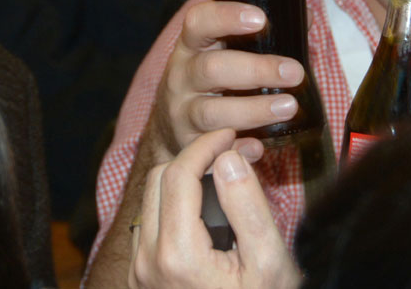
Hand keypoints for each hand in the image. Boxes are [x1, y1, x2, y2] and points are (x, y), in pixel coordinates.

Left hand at [129, 129, 300, 288]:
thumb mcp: (269, 262)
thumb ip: (248, 206)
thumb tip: (228, 158)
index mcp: (177, 255)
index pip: (178, 173)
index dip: (206, 145)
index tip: (232, 135)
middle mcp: (147, 261)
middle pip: (158, 179)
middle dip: (194, 159)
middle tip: (232, 154)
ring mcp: (141, 272)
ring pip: (151, 199)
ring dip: (183, 180)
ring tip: (224, 181)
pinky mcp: (142, 277)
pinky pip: (151, 224)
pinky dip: (174, 205)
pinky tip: (208, 210)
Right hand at [154, 0, 306, 155]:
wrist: (170, 126)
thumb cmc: (207, 79)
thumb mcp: (221, 51)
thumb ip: (257, 35)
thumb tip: (306, 20)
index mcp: (190, 46)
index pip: (199, 22)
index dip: (226, 17)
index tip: (259, 19)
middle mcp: (181, 77)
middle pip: (212, 69)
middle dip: (256, 70)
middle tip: (294, 73)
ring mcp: (182, 113)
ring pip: (212, 112)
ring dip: (254, 110)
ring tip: (289, 107)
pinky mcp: (189, 145)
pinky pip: (213, 149)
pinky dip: (238, 148)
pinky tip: (259, 146)